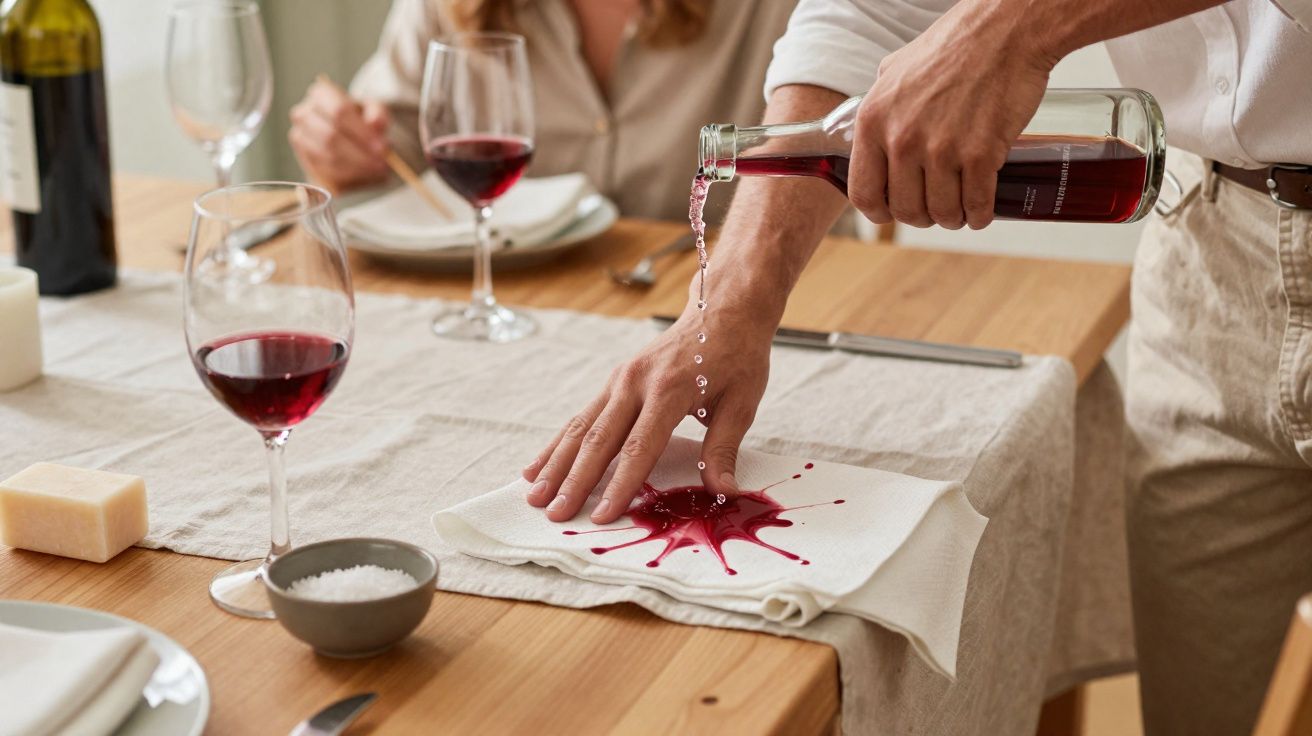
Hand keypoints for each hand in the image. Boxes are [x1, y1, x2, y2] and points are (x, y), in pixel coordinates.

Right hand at [288, 78, 390, 193]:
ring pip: (328, 156)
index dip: (361, 132)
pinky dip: (348, 176)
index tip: (382, 148)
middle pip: (331, 136)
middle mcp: (304, 113)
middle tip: (382, 164)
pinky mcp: (304, 158)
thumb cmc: (361, 119)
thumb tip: (376, 123)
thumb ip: (378, 115)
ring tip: (378, 170)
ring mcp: (300, 136)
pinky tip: (365, 175)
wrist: (347, 134)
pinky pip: (325, 171)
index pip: (339, 111)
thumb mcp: (374, 111)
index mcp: (321, 94)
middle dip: (360, 153)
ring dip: (356, 167)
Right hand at [523, 295, 775, 523]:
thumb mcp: (742, 402)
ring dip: (556, 464)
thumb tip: (725, 493)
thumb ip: (724, 449)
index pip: (638, 447)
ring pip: (580, 427)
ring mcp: (619, 380)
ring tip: (534, 495)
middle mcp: (634, 383)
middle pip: (598, 440)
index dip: (619, 485)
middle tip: (555, 515)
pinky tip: (537, 466)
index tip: (602, 517)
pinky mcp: (613, 381)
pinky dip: (557, 444)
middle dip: (574, 481)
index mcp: (667, 390)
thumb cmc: (737, 356)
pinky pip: (581, 416)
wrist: (722, 309)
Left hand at [847, 1, 1056, 229]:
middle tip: (935, 209)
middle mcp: (902, 139)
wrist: (1005, 30)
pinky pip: (976, 204)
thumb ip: (880, 107)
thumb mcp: (895, 71)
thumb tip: (872, 131)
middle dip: (921, 216)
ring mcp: (942, 149)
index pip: (863, 191)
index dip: (878, 211)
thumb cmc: (954, 46)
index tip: (891, 212)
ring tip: (959, 210)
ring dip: (952, 218)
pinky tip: (981, 210)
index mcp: (874, 121)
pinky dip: (979, 215)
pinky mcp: (980, 154)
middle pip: (904, 209)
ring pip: (941, 212)